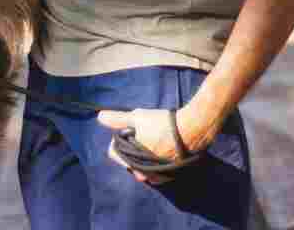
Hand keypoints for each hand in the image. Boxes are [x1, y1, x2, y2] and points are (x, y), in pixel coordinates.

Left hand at [96, 108, 212, 185]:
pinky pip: (154, 168)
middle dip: (129, 147)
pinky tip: (159, 146)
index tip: (127, 130)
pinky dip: (153, 158)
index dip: (116, 139)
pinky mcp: (170, 174)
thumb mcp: (138, 118)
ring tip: (150, 138)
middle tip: (139, 133)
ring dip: (141, 153)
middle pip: (127, 160)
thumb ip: (118, 119)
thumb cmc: (164, 124)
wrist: (194, 130)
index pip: (113, 153)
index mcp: (133, 162)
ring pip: (140, 164)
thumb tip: (99, 117)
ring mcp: (158, 176)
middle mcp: (145, 173)